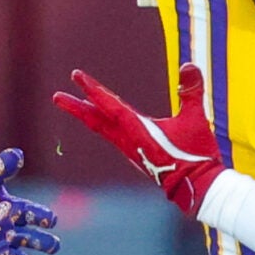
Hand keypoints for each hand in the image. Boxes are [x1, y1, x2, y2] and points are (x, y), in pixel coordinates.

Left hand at [0, 148, 60, 254]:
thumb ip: (0, 168)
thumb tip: (16, 154)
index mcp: (19, 213)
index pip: (39, 216)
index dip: (46, 218)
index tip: (49, 219)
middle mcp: (16, 234)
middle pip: (41, 242)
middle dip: (46, 244)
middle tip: (46, 244)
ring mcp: (5, 251)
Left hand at [53, 65, 226, 217]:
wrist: (197, 189)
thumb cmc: (195, 155)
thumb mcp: (195, 120)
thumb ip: (191, 92)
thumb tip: (188, 65)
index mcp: (137, 129)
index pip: (109, 104)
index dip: (92, 89)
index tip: (76, 76)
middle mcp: (128, 140)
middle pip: (96, 120)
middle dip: (76, 107)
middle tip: (57, 97)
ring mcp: (130, 150)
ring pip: (103, 129)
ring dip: (88, 116)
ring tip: (76, 105)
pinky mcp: (136, 156)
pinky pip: (112, 137)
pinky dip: (103, 126)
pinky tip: (105, 124)